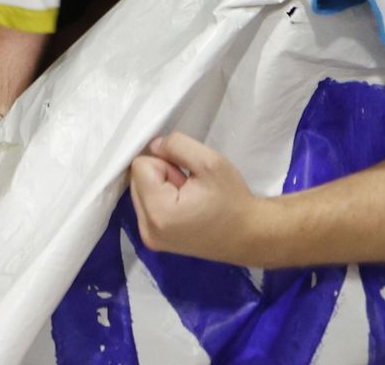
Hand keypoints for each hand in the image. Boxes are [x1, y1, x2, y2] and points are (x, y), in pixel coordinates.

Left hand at [128, 133, 263, 262]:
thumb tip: (153, 146)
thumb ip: (176, 145)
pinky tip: (184, 206)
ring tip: (189, 198)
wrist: (248, 235)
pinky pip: (145, 204)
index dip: (166, 163)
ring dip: (161, 187)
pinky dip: (162, 199)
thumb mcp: (210, 161)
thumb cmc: (233, 200)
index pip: (140, 166)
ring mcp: (149, 237)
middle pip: (136, 178)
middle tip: (190, 187)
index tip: (187, 176)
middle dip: (162, 175)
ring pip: (139, 190)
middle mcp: (147, 230)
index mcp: (159, 213)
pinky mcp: (154, 239)